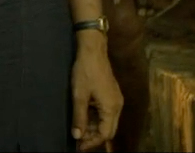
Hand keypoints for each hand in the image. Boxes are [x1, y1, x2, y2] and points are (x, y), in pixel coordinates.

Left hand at [70, 35, 122, 150]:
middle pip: (108, 130)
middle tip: (78, 140)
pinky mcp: (111, 94)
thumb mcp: (79, 96)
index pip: (105, 134)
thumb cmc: (85, 72)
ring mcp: (115, 100)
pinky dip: (95, 118)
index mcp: (111, 108)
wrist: (92, 50)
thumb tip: (77, 136)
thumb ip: (79, 117)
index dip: (92, 142)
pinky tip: (84, 118)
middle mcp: (117, 106)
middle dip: (93, 137)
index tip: (79, 147)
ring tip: (78, 130)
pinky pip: (105, 113)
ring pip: (107, 121)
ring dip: (94, 127)